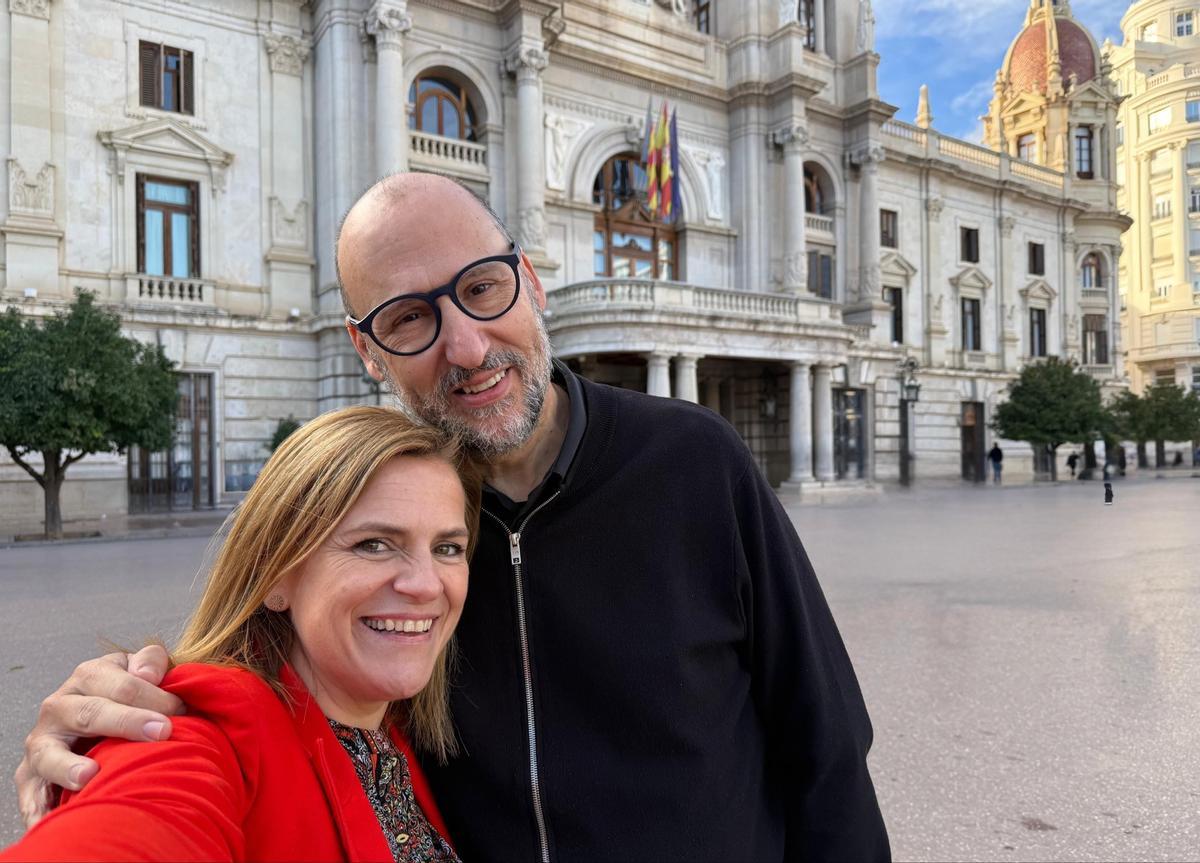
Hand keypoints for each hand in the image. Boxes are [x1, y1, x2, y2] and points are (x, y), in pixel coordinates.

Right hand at [14, 644, 184, 828]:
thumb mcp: (140, 670)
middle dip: (126, 722)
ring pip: (50, 753)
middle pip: (90, 712)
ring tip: (89, 775)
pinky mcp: (31, 774)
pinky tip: (50, 818)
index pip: (122, 684)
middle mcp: (60, 706)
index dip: (155, 696)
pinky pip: (32, 792)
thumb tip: (148, 672)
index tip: (182, 710)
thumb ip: (150, 662)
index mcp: (89, 676)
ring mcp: (42, 742)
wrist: (93, 719)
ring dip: (68, 766)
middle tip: (161, 732)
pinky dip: (38, 806)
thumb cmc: (126, 696)